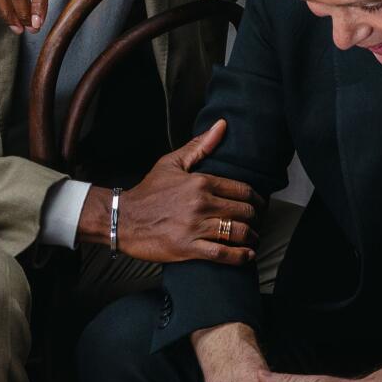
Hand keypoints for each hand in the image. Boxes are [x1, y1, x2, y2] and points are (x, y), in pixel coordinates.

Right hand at [104, 120, 257, 263]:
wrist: (123, 218)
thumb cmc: (148, 192)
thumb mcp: (171, 163)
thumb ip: (199, 146)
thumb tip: (222, 125)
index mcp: (201, 182)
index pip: (242, 190)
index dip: (256, 200)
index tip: (259, 206)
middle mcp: (201, 203)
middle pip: (245, 212)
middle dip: (255, 218)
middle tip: (256, 223)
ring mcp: (196, 226)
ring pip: (238, 232)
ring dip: (251, 237)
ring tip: (253, 239)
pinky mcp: (189, 248)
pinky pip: (223, 253)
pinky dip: (240, 256)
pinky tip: (247, 254)